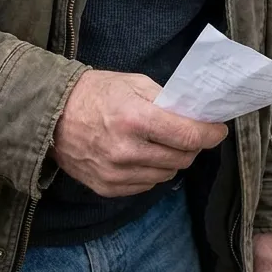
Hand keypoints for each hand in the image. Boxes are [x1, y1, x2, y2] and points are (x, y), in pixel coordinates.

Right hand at [51, 69, 227, 196]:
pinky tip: (145, 155)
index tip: (218, 130)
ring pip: (166, 175)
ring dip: (173, 160)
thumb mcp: (134, 82)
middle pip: (181, 158)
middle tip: (192, 133)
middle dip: (193, 146)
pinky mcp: (107, 188)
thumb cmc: (96, 92)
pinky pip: (145, 185)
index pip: (187, 135)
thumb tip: (194, 115)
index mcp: (135, 118)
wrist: (52, 115)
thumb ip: (165, 100)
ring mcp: (115, 173)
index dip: (210, 134)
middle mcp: (126, 150)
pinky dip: (153, 172)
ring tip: (165, 143)